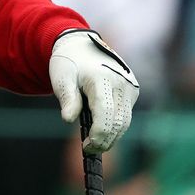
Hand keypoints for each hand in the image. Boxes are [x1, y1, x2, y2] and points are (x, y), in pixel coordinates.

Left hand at [50, 29, 138, 152]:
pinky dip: (115, 125)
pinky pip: (126, 114)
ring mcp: (130, 86)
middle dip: (105, 141)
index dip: (98, 135)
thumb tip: (68, 119)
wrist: (80, 44)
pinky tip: (101, 130)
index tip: (86, 146)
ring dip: (112, 136)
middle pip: (118, 122)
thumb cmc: (68, 63)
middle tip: (89, 150)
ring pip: (125, 121)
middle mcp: (121, 82)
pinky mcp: (133, 89)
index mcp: (102, 78)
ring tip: (94, 143)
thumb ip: (67, 98)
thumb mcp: (61, 79)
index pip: (105, 114)